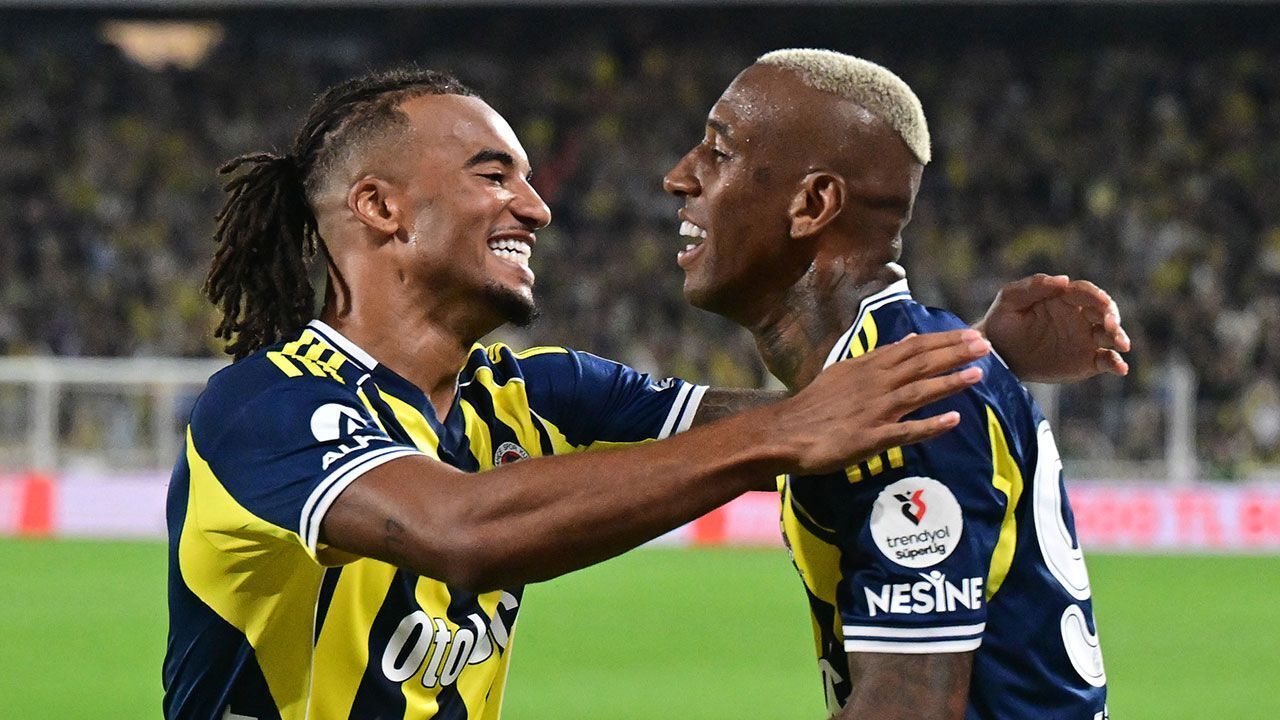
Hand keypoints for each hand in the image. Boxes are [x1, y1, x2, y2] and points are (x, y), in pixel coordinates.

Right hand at [773, 329, 989, 475]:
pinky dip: (929, 426)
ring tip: (978, 374)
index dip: (945, 341)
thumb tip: (910, 340)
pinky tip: (952, 421)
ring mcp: (874, 410)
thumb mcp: (845, 371)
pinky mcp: (870, 438)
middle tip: (986, 346)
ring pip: (918, 391)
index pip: (914, 348)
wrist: (786, 432)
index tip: (971, 335)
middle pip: (921, 364)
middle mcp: (875, 384)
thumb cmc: (816, 404)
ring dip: (948, 382)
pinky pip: (905, 431)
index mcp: (869, 367)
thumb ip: (879, 357)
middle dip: (955, 354)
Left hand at [976, 274, 1129, 383]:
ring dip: (1119, 338)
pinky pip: (1105, 360)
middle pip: (1105, 312)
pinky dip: (1116, 363)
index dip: (1096, 296)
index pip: (1087, 292)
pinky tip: (1120, 368)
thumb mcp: (1010, 300)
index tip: (1100, 303)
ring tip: (1121, 345)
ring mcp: (1085, 338)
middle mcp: (1080, 316)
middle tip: (1111, 326)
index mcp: (1064, 297)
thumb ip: (1033, 287)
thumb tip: (1063, 280)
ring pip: (1110, 335)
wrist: (997, 354)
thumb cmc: (1002, 322)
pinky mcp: (1086, 360)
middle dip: (1112, 317)